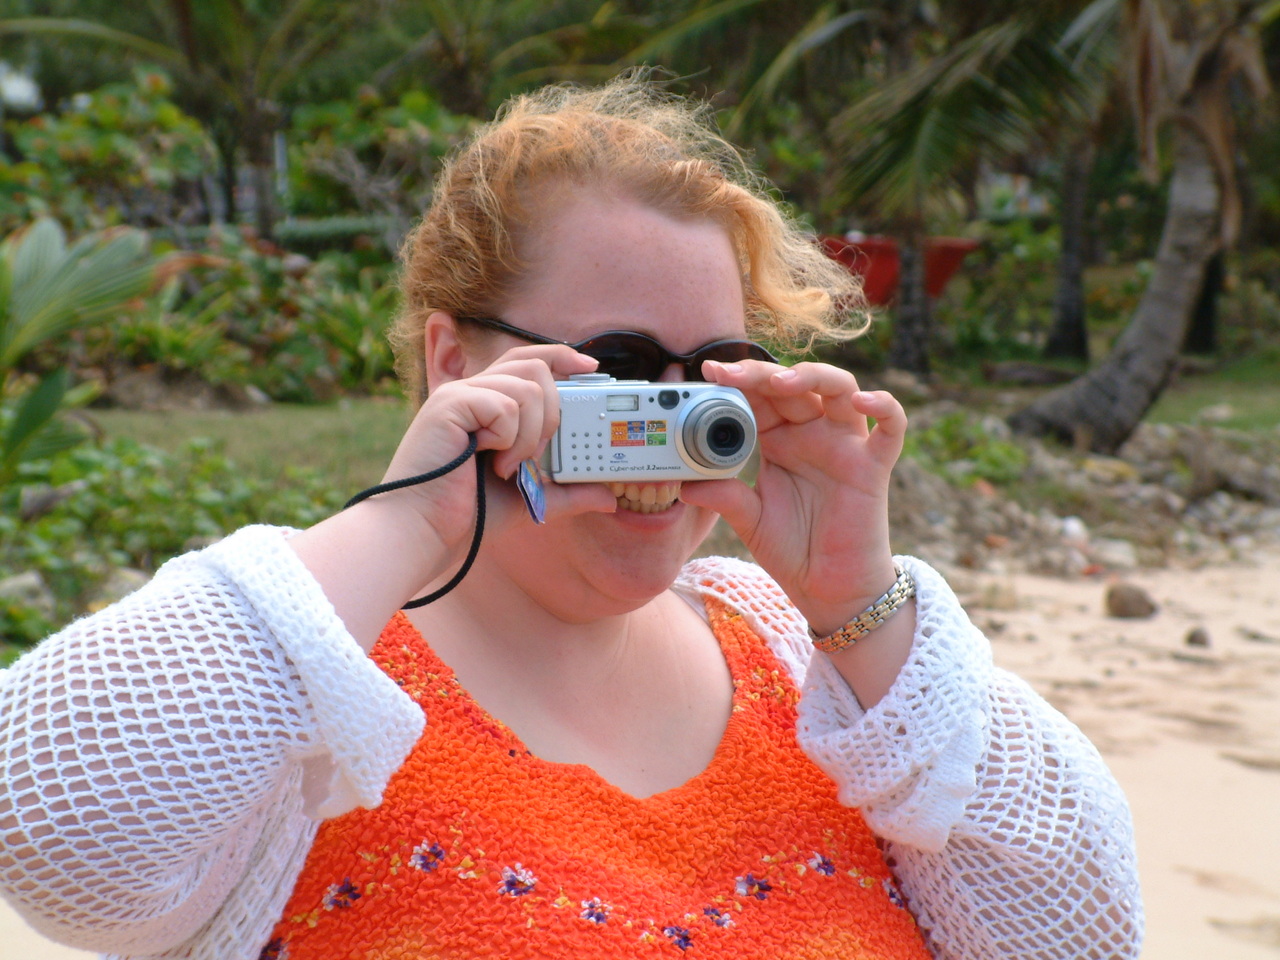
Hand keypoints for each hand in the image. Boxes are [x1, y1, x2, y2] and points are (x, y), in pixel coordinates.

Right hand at [379, 344, 616, 559]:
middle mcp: (471, 390)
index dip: (561, 355)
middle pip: (535, 367)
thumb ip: (567, 493)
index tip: (591, 366)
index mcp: (486, 403)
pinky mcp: (450, 404)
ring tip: (507, 465)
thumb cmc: (466, 514)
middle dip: (552, 411)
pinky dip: (508, 439)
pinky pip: (505, 407)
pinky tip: (489, 460)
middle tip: (535, 453)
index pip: (527, 359)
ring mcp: (459, 395)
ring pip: (527, 389)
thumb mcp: (529, 499)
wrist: (425, 530)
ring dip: (530, 434)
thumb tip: (609, 498)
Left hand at [679, 359, 905, 634]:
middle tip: (732, 373)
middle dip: (763, 373)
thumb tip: (684, 484)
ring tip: (782, 382)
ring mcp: (846, 445)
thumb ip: (723, 497)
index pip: (760, 396)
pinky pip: (891, 427)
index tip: (709, 372)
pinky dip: (884, 406)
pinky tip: (863, 400)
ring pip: (840, 388)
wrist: (827, 588)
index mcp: (780, 439)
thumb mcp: (750, 519)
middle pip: (794, 384)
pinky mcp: (874, 466)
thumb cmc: (792, 548)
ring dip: (813, 376)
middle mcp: (813, 433)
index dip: (738, 380)